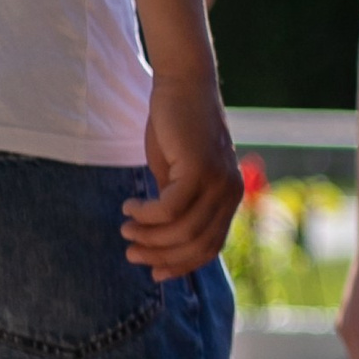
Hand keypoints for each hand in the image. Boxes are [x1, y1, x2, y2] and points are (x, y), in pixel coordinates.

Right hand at [124, 69, 242, 279]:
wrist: (185, 86)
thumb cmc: (178, 131)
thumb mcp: (179, 176)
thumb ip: (177, 206)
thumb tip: (160, 243)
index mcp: (230, 196)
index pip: (210, 246)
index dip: (182, 265)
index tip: (154, 272)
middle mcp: (231, 191)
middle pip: (197, 245)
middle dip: (160, 256)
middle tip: (131, 253)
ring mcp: (219, 179)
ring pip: (182, 230)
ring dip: (148, 237)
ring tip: (127, 227)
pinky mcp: (200, 167)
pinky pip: (169, 208)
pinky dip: (146, 214)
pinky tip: (131, 206)